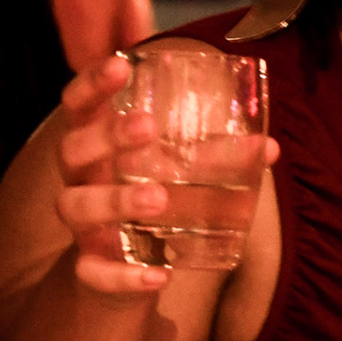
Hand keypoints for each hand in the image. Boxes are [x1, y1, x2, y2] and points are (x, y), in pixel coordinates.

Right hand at [52, 54, 278, 296]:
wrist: (125, 273)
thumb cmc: (151, 200)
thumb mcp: (177, 173)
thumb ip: (217, 156)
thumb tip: (269, 147)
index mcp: (98, 146)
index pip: (78, 105)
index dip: (92, 83)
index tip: (120, 64)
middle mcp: (82, 180)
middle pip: (71, 150)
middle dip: (106, 135)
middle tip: (147, 128)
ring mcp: (81, 226)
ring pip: (74, 206)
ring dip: (114, 200)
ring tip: (158, 197)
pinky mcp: (90, 269)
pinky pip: (93, 272)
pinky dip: (124, 275)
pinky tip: (159, 274)